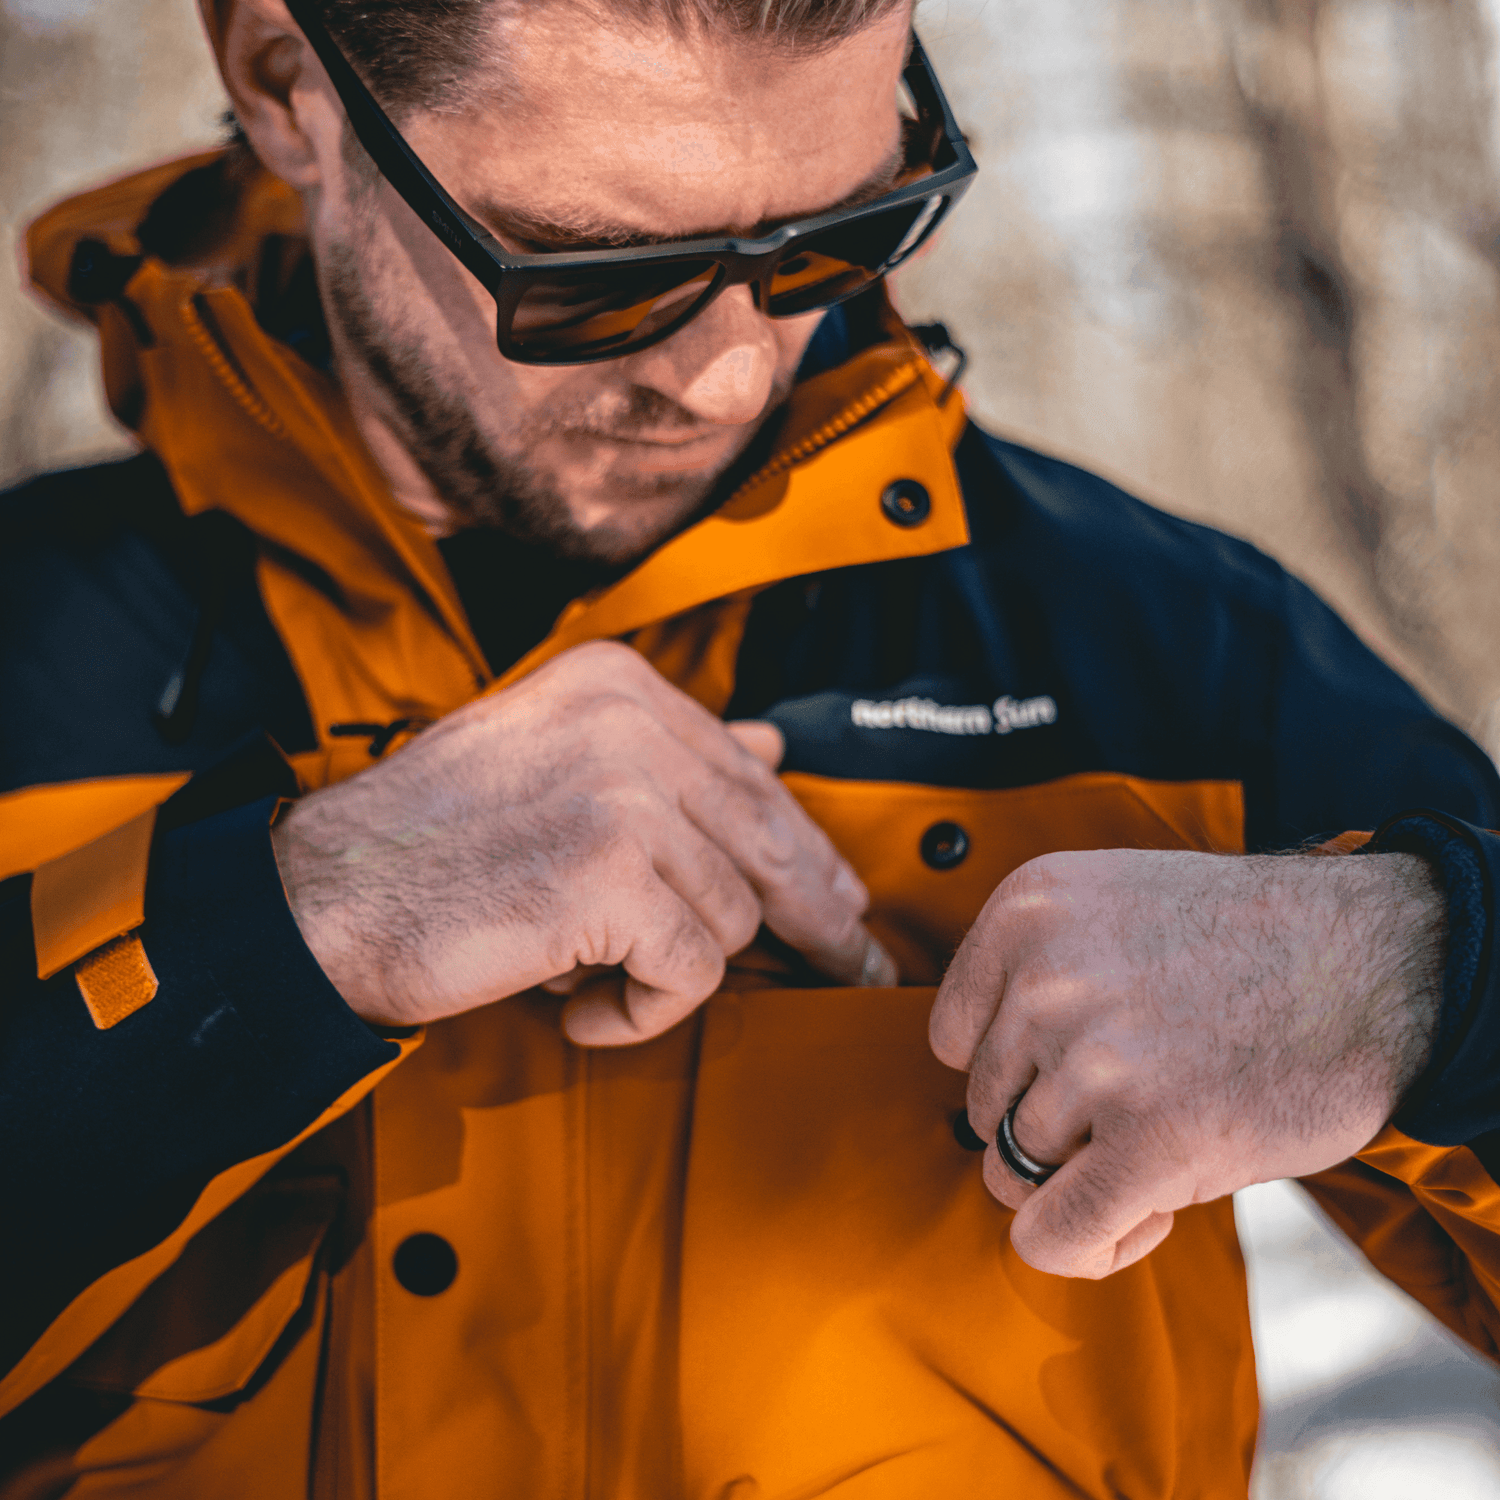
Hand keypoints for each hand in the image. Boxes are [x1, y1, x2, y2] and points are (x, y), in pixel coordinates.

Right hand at [273, 640, 894, 1037]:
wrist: (322, 899)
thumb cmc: (430, 843)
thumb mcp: (552, 762)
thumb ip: (663, 755)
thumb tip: (771, 742)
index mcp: (620, 685)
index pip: (753, 774)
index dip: (802, 848)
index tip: (837, 897)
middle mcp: (631, 722)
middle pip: (770, 840)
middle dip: (815, 913)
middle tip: (850, 960)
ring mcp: (624, 794)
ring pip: (732, 918)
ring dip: (671, 968)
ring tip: (593, 974)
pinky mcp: (611, 876)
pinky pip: (692, 972)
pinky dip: (644, 1011)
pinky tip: (585, 1008)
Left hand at [929, 848, 1444, 1277]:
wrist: (1376, 962)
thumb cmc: (1244, 945)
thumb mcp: (1108, 910)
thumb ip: (1031, 979)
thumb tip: (980, 1100)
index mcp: (1026, 909)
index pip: (953, 1037)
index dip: (1017, 1068)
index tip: (1085, 1065)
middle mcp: (1043, 979)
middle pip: (984, 1107)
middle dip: (1055, 1124)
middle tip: (1142, 1105)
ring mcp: (1093, 1060)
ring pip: (1014, 1172)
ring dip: (1085, 1180)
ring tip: (1162, 1144)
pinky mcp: (1149, 1142)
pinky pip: (1053, 1236)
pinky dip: (1087, 1246)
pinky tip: (1147, 1214)